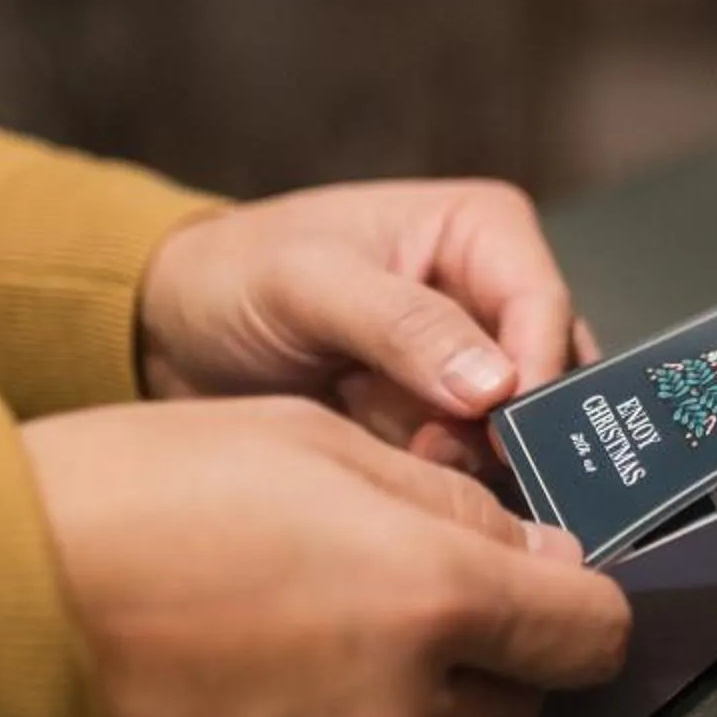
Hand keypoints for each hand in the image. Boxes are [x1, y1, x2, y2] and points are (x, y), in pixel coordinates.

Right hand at [20, 397, 630, 716]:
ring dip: (404, 689)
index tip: (536, 562)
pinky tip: (244, 664)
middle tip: (408, 576)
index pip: (588, 632)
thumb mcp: (306, 440)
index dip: (574, 593)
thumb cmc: (133, 494)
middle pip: (516, 703)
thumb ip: (441, 501)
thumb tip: (528, 548)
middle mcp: (402, 711)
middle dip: (490, 646)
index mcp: (432, 600)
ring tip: (301, 611)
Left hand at [137, 181, 597, 466]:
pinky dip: (445, 483)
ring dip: (473, 460)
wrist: (167, 339)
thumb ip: (400, 325)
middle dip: (506, 425)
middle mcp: (489, 298)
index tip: (497, 428)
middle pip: (549, 375)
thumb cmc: (230, 277)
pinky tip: (401, 480)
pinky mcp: (438, 427)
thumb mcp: (307, 283)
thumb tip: (492, 383)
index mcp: (479, 233)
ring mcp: (467, 369)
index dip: (534, 372)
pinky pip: (474, 468)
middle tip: (445, 453)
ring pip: (518, 431)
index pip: (544, 305)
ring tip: (410, 460)